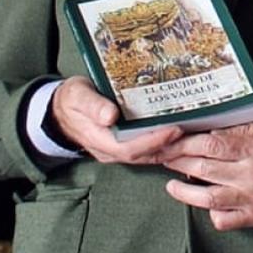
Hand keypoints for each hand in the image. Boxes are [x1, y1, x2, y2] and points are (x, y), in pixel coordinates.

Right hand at [47, 75, 183, 164]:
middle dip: (168, 146)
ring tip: (192, 136)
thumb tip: (110, 115)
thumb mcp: (77, 96)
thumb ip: (92, 105)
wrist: (60, 109)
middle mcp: (110, 150)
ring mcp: (117, 150)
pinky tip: (179, 136)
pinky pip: (146, 150)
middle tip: (191, 132)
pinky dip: (163, 145)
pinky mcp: (123, 145)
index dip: (152, 141)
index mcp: (99, 140)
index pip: (129, 149)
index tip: (173, 129)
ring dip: (169, 149)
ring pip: (147, 156)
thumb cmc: (71, 99)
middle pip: (144, 155)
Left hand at [159, 118, 252, 229]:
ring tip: (171, 184)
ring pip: (205, 197)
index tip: (170, 139)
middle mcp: (251, 173)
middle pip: (202, 167)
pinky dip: (209, 212)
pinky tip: (203, 203)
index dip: (184, 142)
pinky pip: (223, 220)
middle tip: (163, 157)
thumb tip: (214, 128)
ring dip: (183, 191)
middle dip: (176, 161)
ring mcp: (251, 198)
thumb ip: (245, 127)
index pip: (209, 143)